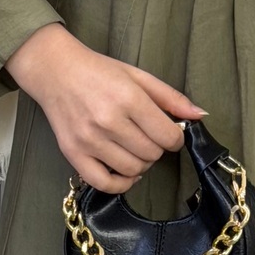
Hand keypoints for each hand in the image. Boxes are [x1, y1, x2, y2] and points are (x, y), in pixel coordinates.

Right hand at [5, 24, 206, 193]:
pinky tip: (126, 171)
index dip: (175, 138)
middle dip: (157, 148)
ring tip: (135, 148)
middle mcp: (108, 121)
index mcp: (128, 98)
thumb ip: (170, 97)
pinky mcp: (73, 153)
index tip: (169, 132)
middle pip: (152, 154)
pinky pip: (103, 184)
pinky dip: (121, 183)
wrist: (54, 71)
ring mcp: (89, 140)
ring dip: (142, 164)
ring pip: (132, 169)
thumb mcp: (138, 76)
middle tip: (148, 136)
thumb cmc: (98, 71)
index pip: (167, 136)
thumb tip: (200, 115)